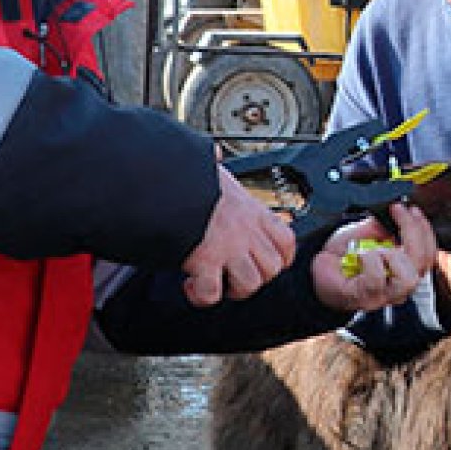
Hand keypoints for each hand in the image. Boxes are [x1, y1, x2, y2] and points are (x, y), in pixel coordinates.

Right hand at [183, 165, 296, 306]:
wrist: (164, 181)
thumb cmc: (187, 176)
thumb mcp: (211, 168)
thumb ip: (217, 166)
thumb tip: (214, 153)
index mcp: (251, 210)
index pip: (286, 240)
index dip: (280, 258)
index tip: (264, 261)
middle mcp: (245, 230)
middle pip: (272, 268)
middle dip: (256, 278)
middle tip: (235, 274)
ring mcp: (228, 247)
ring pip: (249, 284)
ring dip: (232, 289)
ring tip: (217, 281)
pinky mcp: (205, 260)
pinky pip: (212, 292)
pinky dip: (201, 295)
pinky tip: (191, 284)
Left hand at [310, 203, 437, 311]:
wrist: (316, 269)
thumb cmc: (342, 254)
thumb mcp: (365, 231)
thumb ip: (383, 226)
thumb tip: (397, 214)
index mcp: (404, 269)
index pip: (428, 253)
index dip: (424, 230)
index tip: (410, 209)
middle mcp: (399, 286)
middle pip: (423, 264)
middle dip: (413, 233)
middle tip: (397, 213)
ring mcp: (383, 295)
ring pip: (408, 279)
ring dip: (394, 254)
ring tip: (376, 247)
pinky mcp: (365, 297)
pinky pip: (376, 279)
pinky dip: (369, 260)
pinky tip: (360, 255)